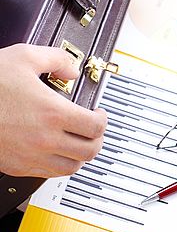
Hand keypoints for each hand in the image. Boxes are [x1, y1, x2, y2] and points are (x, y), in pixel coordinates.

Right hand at [0, 44, 106, 177]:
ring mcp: (31, 156)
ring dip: (80, 156)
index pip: (95, 127)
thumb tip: (71, 69)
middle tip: (94, 130)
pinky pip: (49, 174)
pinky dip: (59, 165)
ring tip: (78, 143)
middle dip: (97, 139)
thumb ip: (56, 58)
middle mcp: (45, 139)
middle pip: (89, 151)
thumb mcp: (24, 57)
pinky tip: (56, 153)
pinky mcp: (17, 166)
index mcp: (52, 113)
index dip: (103, 120)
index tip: (99, 114)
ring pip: (71, 168)